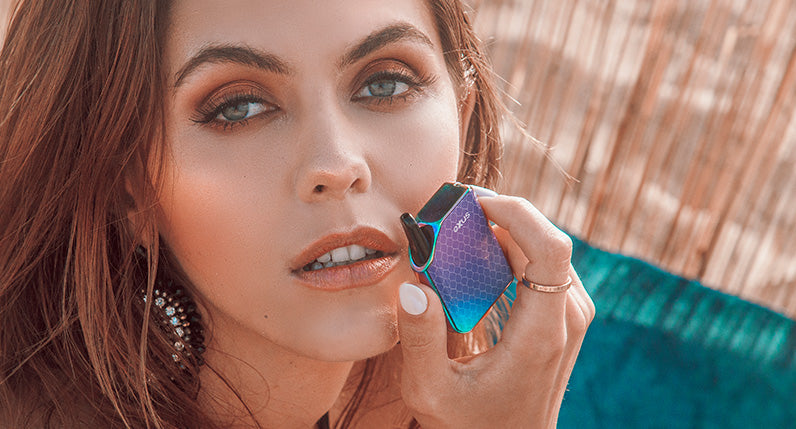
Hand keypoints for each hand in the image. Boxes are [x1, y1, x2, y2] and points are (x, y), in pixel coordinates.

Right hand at [397, 194, 594, 428]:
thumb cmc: (470, 425)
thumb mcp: (430, 390)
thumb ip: (420, 339)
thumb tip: (412, 288)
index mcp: (541, 332)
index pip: (549, 249)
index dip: (517, 213)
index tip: (475, 204)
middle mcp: (567, 318)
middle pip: (548, 241)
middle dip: (503, 215)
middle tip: (455, 208)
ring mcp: (571, 317)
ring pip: (547, 250)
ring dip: (508, 230)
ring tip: (462, 225)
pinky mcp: (565, 317)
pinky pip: (545, 266)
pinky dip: (514, 249)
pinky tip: (481, 251)